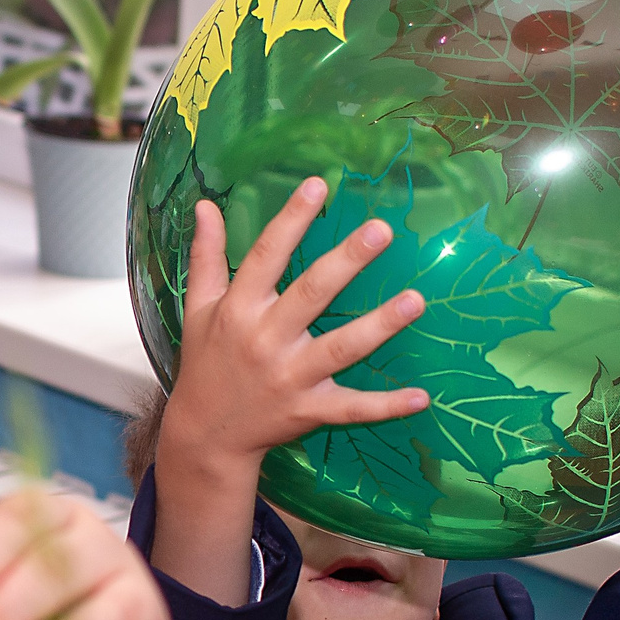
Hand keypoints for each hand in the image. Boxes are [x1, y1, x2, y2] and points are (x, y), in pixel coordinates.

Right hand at [150, 178, 426, 602]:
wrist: (206, 434)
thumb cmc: (206, 362)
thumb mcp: (198, 308)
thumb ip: (207, 257)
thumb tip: (204, 205)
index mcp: (238, 310)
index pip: (265, 257)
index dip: (291, 220)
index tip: (319, 185)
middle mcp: (264, 341)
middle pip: (310, 295)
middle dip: (346, 263)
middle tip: (381, 230)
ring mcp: (289, 378)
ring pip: (339, 349)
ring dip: (378, 326)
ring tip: (415, 300)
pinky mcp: (309, 410)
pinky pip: (352, 408)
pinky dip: (385, 405)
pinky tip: (421, 397)